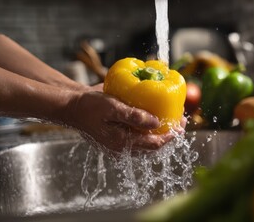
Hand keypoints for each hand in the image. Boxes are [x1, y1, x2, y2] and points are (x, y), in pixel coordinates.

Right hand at [66, 91, 184, 151]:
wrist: (72, 106)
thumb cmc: (89, 106)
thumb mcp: (113, 108)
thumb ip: (135, 116)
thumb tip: (157, 122)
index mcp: (121, 143)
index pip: (153, 145)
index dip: (170, 136)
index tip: (181, 126)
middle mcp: (123, 147)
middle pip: (153, 146)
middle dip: (169, 135)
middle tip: (181, 121)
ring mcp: (120, 142)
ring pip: (147, 142)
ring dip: (161, 132)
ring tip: (172, 119)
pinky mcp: (119, 135)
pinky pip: (139, 136)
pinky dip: (150, 129)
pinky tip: (156, 118)